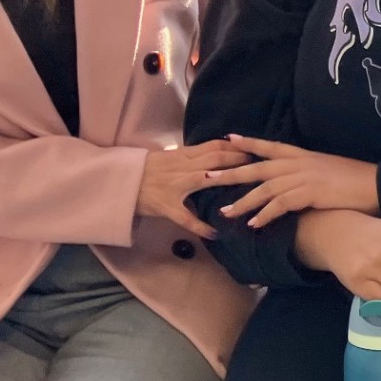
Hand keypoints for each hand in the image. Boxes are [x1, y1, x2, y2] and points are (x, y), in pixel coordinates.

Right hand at [137, 139, 252, 239]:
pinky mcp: (166, 206)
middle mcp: (181, 168)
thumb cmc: (145, 171)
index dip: (236, 148)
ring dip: (228, 182)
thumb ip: (191, 157)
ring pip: (205, 180)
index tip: (255, 149)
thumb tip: (215, 153)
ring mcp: (174, 187)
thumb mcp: (168, 158)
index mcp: (182, 156)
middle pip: (216, 159)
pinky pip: (185, 217)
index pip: (214, 146)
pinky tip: (215, 234)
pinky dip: (200, 226)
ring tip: (248, 191)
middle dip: (241, 161)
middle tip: (262, 166)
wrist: (119, 183)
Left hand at [206, 134, 379, 227]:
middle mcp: (299, 163)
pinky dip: (265, 214)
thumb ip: (309, 173)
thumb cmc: (357, 180)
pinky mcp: (310, 193)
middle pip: (257, 167)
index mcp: (304, 155)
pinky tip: (253, 224)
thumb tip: (297, 184)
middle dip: (231, 173)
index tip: (228, 139)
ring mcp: (304, 177)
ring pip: (264, 189)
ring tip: (225, 212)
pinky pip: (280, 204)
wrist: (378, 184)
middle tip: (207, 177)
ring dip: (243, 201)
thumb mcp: (329, 170)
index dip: (249, 143)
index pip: (270, 146)